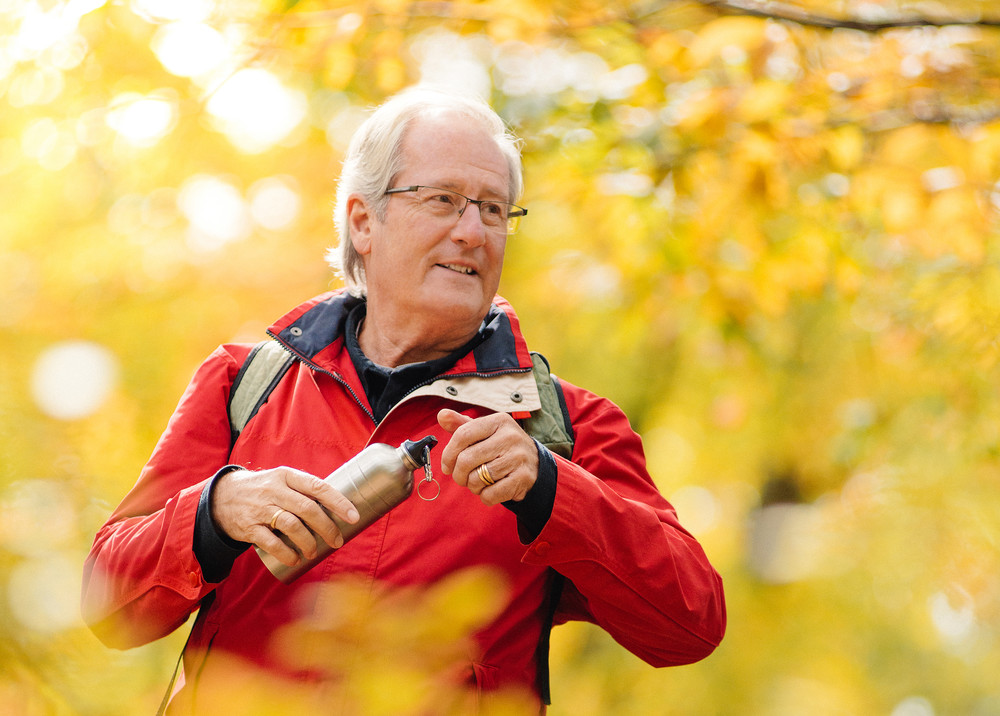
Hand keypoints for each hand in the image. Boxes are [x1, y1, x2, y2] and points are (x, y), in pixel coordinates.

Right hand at [211, 467, 359, 566]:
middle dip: (327, 528)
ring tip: (314, 552)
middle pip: (308, 509)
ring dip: (308, 542)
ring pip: (291, 526)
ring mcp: (261, 509)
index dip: (339, 502)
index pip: (318, 487)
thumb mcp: (282, 480)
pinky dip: (287, 553)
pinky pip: (271, 543)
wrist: (222, 497)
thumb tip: (340, 508)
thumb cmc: (264, 490)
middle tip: (337, 541)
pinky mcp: (249, 527)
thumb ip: (305, 491)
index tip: (354, 517)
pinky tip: (296, 559)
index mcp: (287, 476)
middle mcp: (274, 490)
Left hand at [437, 409, 538, 505]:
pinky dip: (485, 496)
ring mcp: (518, 457)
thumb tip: (442, 415)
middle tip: (462, 478)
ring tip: (480, 481)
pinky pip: (490, 494)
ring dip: (473, 486)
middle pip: (466, 459)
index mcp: (499, 421)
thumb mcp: (485, 432)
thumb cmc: (501, 447)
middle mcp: (510, 437)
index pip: (463, 435)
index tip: (446, 466)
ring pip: (477, 479)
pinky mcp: (522, 478)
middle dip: (458, 474)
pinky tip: (491, 489)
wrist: (535, 464)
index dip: (448, 454)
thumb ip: (462, 425)